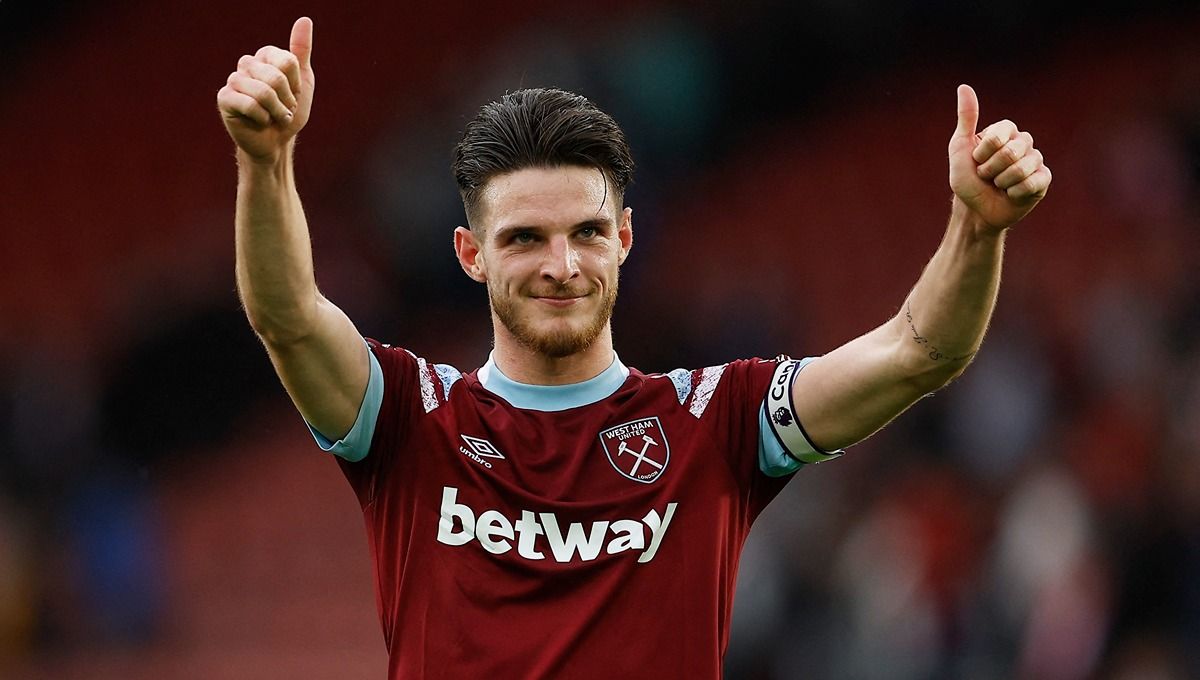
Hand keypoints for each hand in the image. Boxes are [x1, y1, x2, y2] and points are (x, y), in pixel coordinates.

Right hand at [217, 17, 314, 163]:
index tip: (293, 94)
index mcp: (265, 56)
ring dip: (276, 112)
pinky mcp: (224, 98)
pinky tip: (259, 122)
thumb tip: (304, 19)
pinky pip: (249, 105)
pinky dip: (262, 118)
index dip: (296, 85)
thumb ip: (301, 51)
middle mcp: (247, 64)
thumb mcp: (303, 81)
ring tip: (274, 117)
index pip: (288, 61)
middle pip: (276, 77)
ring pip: (263, 92)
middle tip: (284, 109)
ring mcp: (234, 80)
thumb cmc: (289, 111)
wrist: (277, 141)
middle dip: (287, 100)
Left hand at [948, 84, 1050, 232]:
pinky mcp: (1043, 180)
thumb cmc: (966, 179)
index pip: (1001, 134)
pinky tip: (1011, 194)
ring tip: (998, 185)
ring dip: (1002, 182)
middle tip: (986, 176)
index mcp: (1006, 132)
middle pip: (1012, 151)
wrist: (975, 210)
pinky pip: (1033, 183)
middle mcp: (1024, 143)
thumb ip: (966, 118)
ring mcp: (1036, 161)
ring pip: (1022, 168)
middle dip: (991, 169)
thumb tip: (963, 87)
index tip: (976, 160)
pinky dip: (1015, 192)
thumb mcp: (960, 147)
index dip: (984, 151)